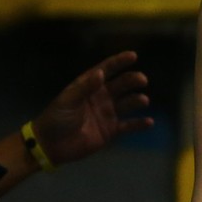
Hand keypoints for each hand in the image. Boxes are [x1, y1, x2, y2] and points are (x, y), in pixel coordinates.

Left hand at [30, 51, 151, 164]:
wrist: (52, 145)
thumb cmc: (56, 118)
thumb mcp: (68, 100)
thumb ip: (85, 87)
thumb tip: (101, 73)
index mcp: (89, 86)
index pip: (106, 70)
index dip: (119, 62)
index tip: (133, 55)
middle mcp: (101, 97)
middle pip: (121, 85)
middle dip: (132, 80)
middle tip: (142, 80)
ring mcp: (107, 114)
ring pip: (128, 103)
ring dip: (137, 100)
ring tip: (144, 100)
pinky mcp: (111, 130)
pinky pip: (129, 125)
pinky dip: (139, 124)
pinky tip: (149, 122)